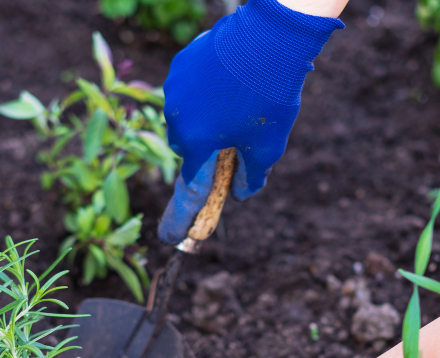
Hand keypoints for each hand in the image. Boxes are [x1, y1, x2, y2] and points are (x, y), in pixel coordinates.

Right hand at [157, 0, 342, 243]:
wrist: (270, 38)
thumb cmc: (270, 97)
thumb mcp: (268, 146)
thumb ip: (252, 176)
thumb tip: (242, 193)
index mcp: (196, 145)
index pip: (188, 190)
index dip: (180, 217)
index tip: (168, 237)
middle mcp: (177, 120)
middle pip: (188, 148)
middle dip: (207, 149)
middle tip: (236, 136)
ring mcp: (175, 89)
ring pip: (187, 116)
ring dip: (206, 117)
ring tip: (240, 100)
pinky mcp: (181, 65)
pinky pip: (188, 88)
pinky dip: (205, 92)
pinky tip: (231, 81)